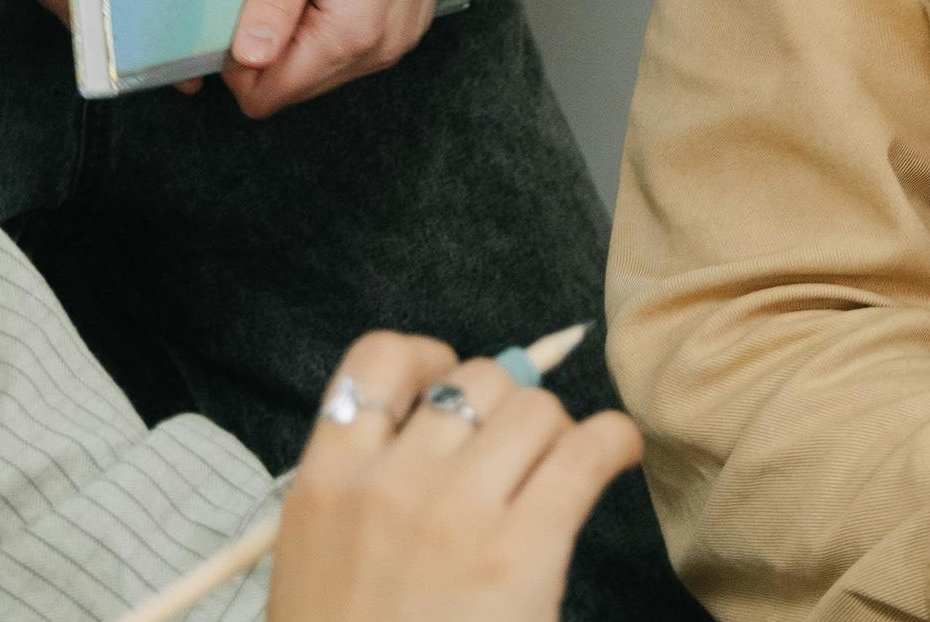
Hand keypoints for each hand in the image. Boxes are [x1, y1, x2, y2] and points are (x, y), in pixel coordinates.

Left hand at [223, 0, 460, 116]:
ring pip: (321, 70)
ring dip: (294, 39)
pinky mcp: (408, 19)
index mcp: (355, 31)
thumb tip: (245, 60)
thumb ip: (273, 1)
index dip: (233, 66)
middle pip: (295, 88)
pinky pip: (350, 48)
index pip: (269, 95)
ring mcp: (401, 36)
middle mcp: (384, 47)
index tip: (226, 15)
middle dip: (263, 53)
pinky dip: (323, 27)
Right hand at [268, 332, 640, 621]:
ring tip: (560, 470)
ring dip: (557, 431)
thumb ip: (359, 496)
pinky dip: (613, 441)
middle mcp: (390, 483)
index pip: (377, 362)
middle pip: (476, 381)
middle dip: (507, 403)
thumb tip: (435, 430)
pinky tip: (616, 454)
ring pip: (536, 410)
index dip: (428, 360)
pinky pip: (588, 449)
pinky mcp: (524, 549)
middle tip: (517, 451)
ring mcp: (457, 512)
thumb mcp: (314, 569)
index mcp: (324, 485)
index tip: (449, 384)